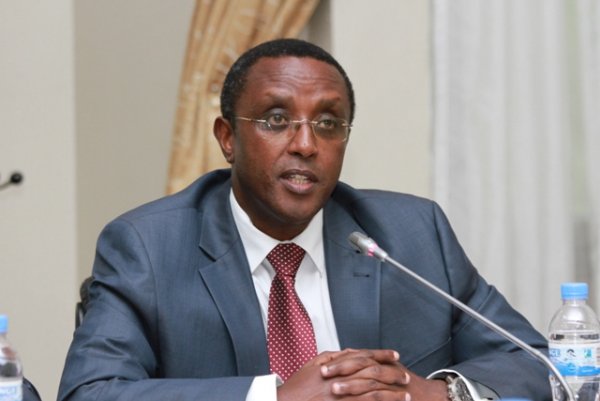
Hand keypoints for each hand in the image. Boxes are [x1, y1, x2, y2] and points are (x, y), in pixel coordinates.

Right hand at [277, 348, 447, 400]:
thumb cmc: (298, 385)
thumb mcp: (314, 363)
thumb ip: (334, 356)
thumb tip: (351, 350)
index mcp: (336, 366)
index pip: (365, 357)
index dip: (381, 355)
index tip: (395, 355)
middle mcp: (341, 380)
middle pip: (373, 375)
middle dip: (392, 375)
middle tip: (406, 376)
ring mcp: (342, 397)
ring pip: (373, 395)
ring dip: (392, 395)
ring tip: (406, 396)